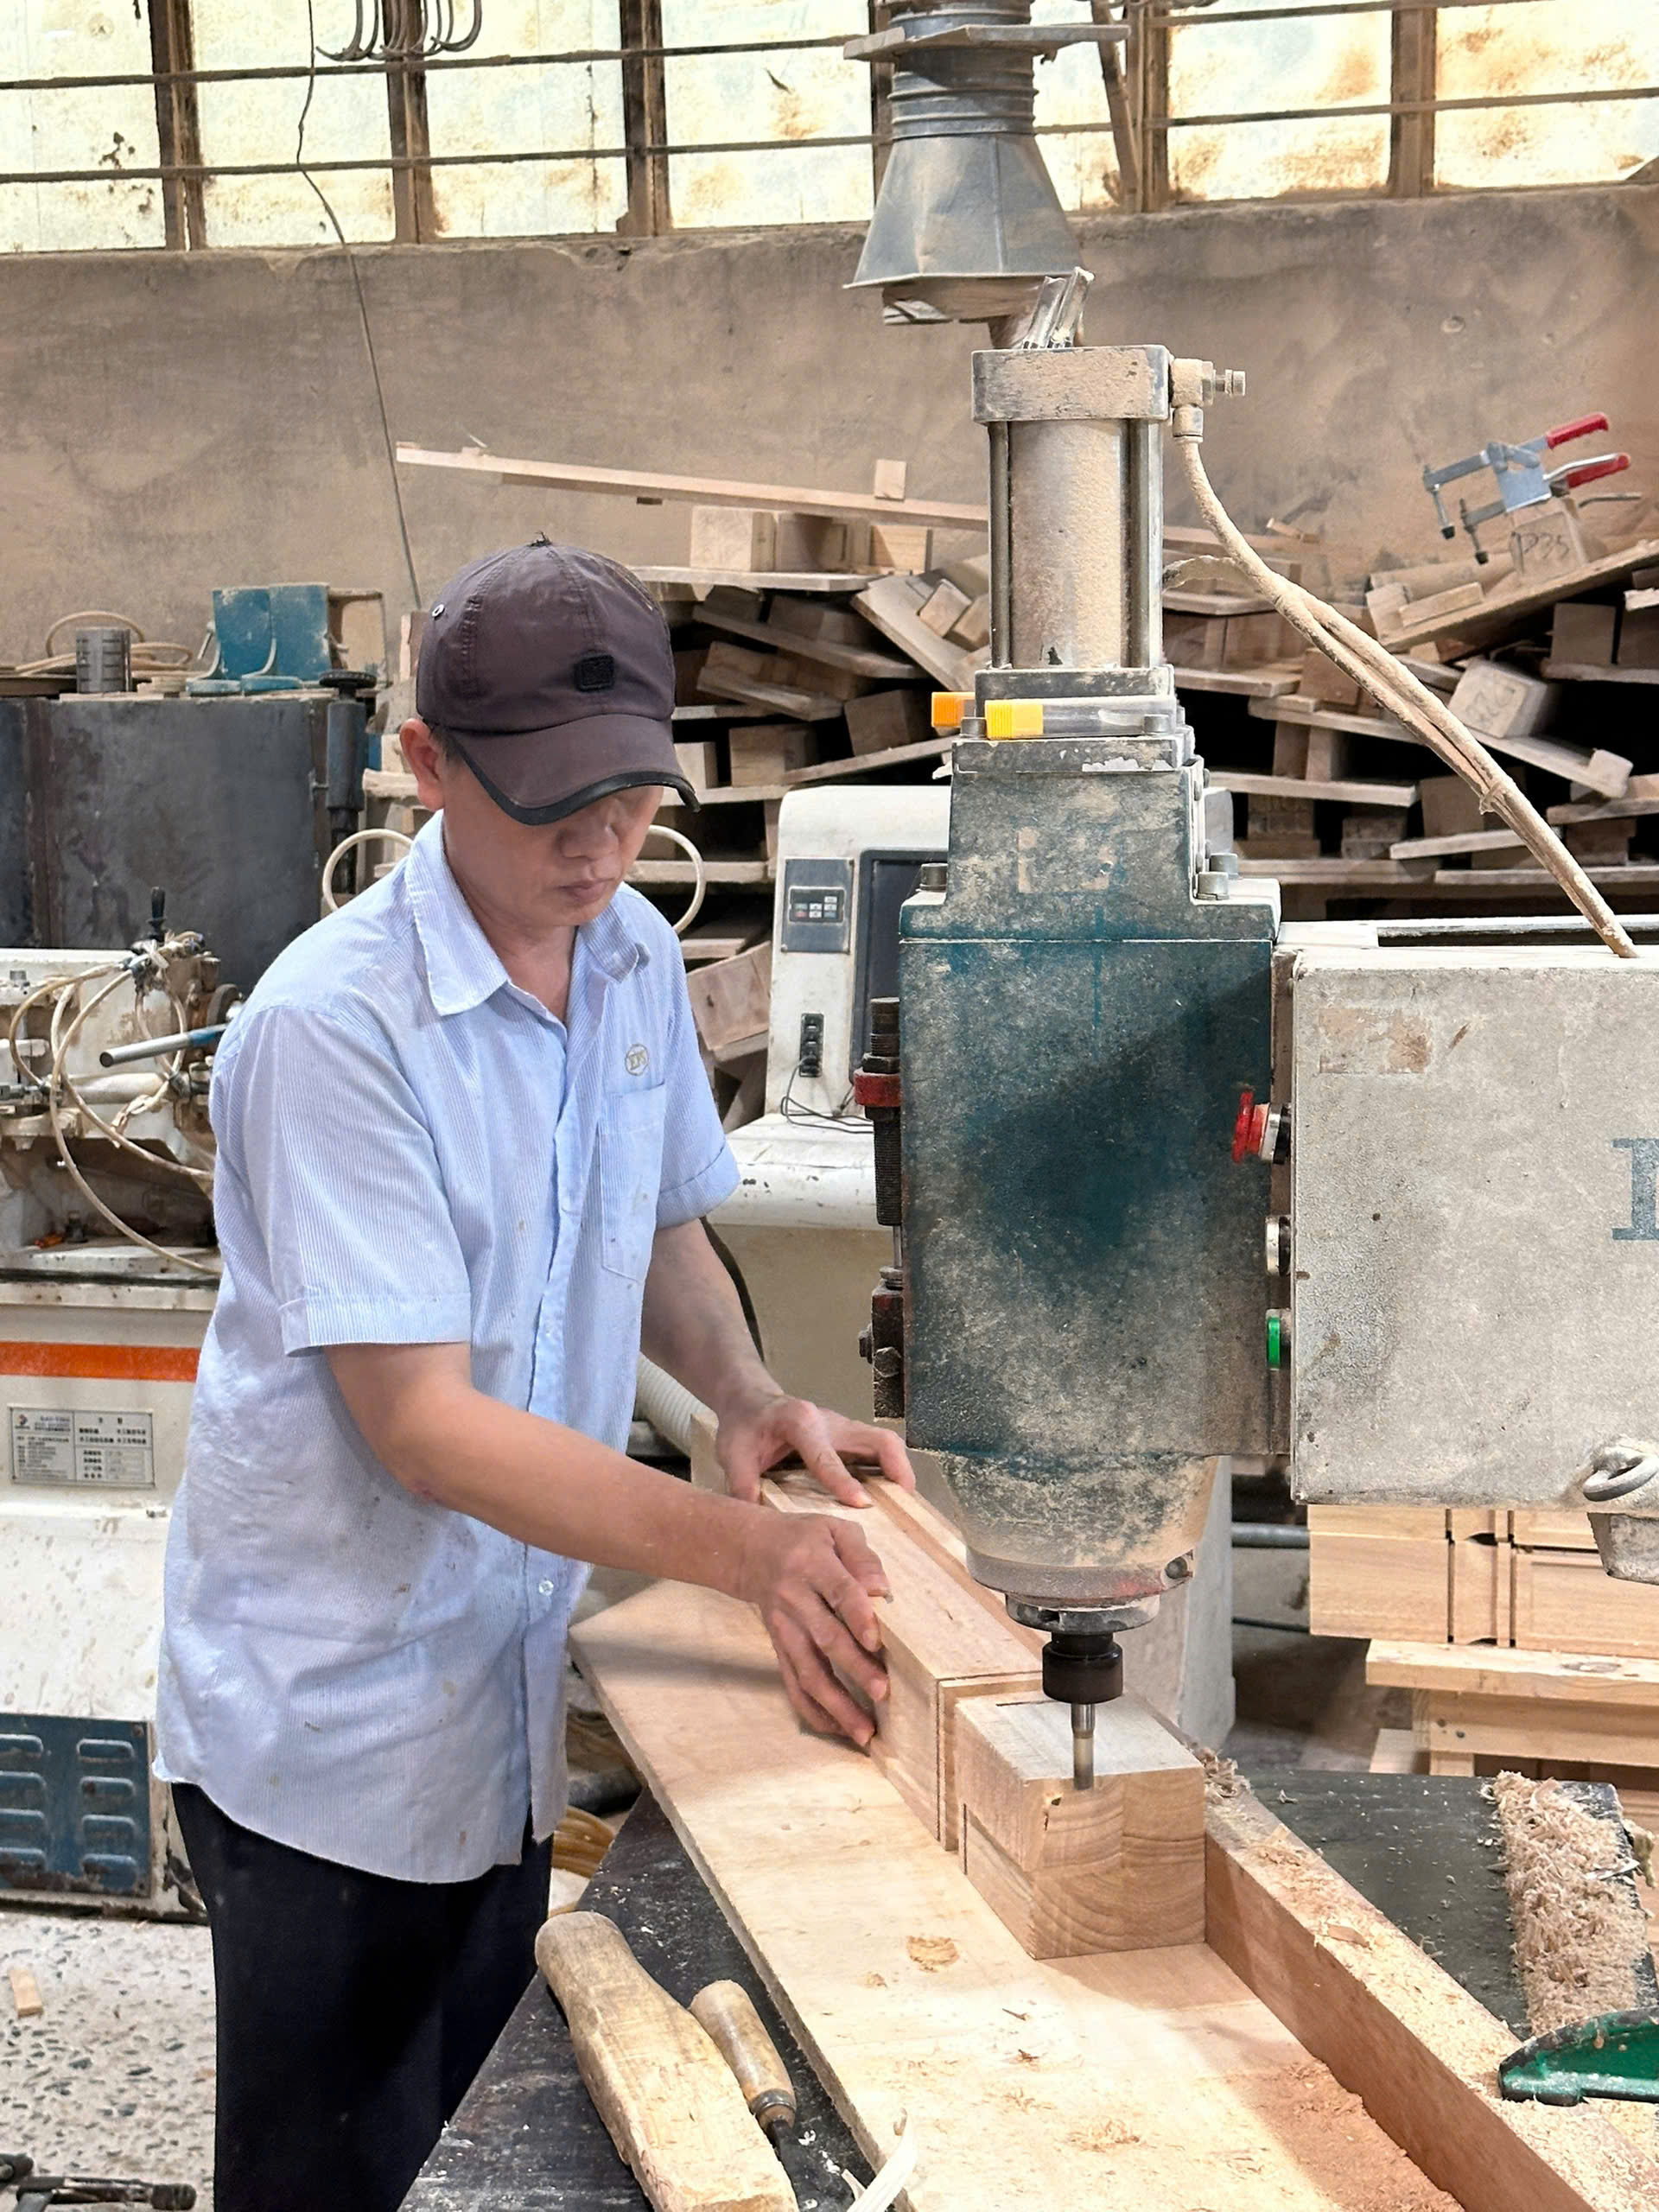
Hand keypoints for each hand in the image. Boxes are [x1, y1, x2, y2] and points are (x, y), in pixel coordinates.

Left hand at [716, 1390, 915, 1507]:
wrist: (750, 1400)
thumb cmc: (744, 1425)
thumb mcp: (732, 1453)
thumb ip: (741, 1484)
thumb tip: (754, 1518)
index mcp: (799, 1422)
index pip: (826, 1454)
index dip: (844, 1480)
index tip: (861, 1503)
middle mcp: (830, 1421)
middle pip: (876, 1438)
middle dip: (896, 1469)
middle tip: (904, 1502)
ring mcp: (844, 1427)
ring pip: (885, 1443)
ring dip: (899, 1471)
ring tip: (904, 1504)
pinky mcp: (849, 1436)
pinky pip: (878, 1450)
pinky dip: (890, 1471)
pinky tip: (889, 1496)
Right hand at [735, 1509, 893, 1743]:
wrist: (751, 1551)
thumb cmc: (805, 1539)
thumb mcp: (834, 1528)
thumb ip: (862, 1555)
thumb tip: (882, 1588)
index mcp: (813, 1565)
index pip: (839, 1592)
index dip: (858, 1616)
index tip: (877, 1641)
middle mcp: (796, 1600)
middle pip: (826, 1639)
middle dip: (855, 1668)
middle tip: (883, 1692)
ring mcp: (785, 1629)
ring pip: (808, 1672)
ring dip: (836, 1704)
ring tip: (864, 1731)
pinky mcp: (779, 1648)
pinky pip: (793, 1684)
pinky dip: (813, 1711)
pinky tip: (837, 1729)